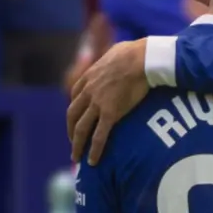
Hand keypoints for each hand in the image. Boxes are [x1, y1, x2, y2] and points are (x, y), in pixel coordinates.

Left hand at [67, 39, 152, 164]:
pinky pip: (99, 136)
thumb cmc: (135, 52)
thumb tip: (121, 53)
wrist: (142, 59)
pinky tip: (92, 161)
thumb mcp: (116, 51)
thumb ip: (113, 57)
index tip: (77, 118)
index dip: (75, 109)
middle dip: (71, 130)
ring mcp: (98, 104)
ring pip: (81, 129)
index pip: (75, 96)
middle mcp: (89, 92)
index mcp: (89, 77)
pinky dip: (94, 150)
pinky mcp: (110, 114)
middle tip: (73, 141)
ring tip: (77, 157)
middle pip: (73, 114)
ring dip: (77, 144)